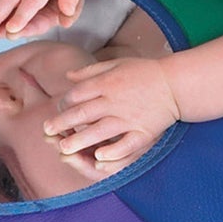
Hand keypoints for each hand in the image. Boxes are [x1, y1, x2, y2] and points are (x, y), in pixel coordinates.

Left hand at [45, 56, 179, 167]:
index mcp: (107, 83)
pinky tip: (99, 158)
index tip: (56, 109)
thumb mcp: (116, 64)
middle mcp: (115, 101)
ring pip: (99, 131)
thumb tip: (68, 76)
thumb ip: (90, 71)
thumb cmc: (144, 72)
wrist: (175, 83)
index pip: (77, 94)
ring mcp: (129, 118)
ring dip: (80, 141)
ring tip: (64, 149)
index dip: (63, 102)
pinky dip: (113, 152)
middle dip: (62, 123)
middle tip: (47, 131)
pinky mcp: (143, 131)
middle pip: (83, 113)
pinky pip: (126, 144)